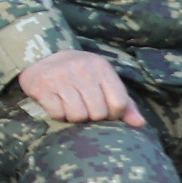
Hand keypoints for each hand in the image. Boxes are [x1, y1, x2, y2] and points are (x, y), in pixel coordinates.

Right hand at [16, 48, 144, 125]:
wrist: (42, 58)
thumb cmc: (80, 75)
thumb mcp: (103, 81)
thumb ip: (124, 102)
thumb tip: (139, 124)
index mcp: (102, 67)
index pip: (119, 103)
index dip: (113, 115)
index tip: (105, 112)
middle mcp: (83, 70)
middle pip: (98, 113)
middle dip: (92, 117)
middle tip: (85, 110)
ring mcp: (61, 77)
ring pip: (78, 115)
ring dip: (74, 118)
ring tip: (71, 108)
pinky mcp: (43, 86)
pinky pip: (58, 114)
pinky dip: (58, 115)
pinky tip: (57, 105)